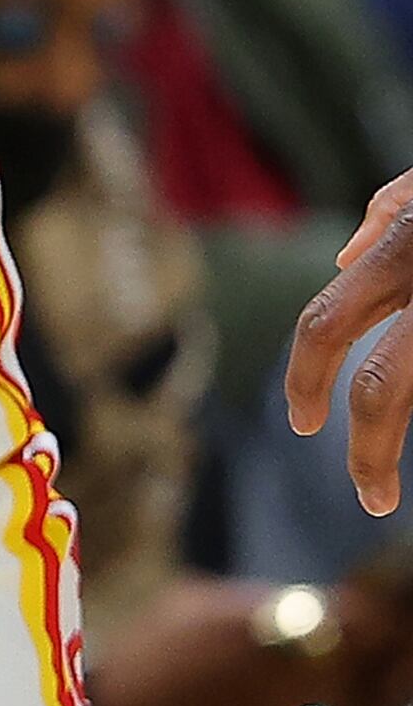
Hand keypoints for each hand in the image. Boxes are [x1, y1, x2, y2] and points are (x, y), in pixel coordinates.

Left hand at [289, 173, 412, 511]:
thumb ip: (391, 211)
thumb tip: (346, 258)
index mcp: (404, 249)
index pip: (326, 323)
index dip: (304, 377)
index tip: (303, 423)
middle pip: (380, 390)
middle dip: (370, 454)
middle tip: (370, 494)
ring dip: (405, 449)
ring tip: (399, 489)